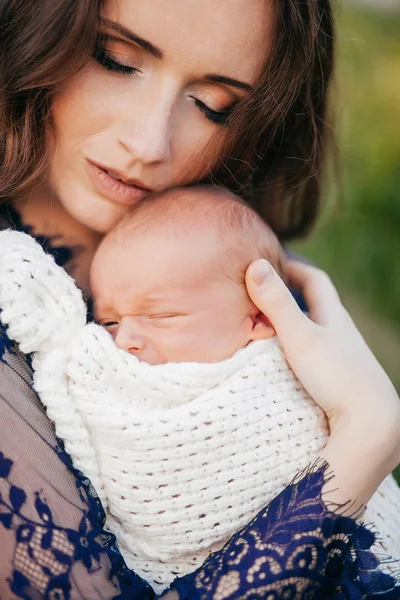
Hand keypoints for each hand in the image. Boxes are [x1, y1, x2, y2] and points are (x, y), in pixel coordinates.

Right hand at [246, 259, 399, 503]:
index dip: (292, 266)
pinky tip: (282, 360)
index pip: (314, 279)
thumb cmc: (337, 376)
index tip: (269, 262)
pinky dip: (295, 347)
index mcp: (333, 315)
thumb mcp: (301, 336)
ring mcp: (340, 355)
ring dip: (291, 323)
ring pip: (314, 329)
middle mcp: (340, 331)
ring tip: (264, 325)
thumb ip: (277, 303)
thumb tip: (255, 264)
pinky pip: (313, 352)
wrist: (370, 422)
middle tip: (261, 292)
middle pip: (315, 303)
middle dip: (289, 293)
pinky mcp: (338, 378)